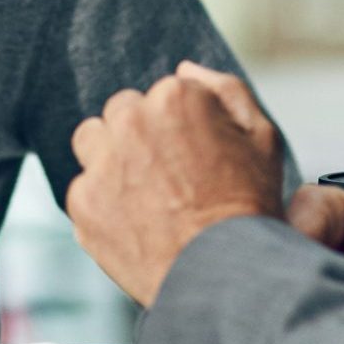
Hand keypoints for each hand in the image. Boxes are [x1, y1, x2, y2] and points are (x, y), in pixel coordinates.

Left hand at [66, 61, 285, 304]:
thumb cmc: (249, 206)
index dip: (182, 127)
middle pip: (123, 111)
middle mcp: (131, 120)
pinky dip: (103, 203)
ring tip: (145, 194)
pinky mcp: (82, 202)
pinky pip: (83, 187)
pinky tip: (135, 223)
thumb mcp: (261, 138)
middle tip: (170, 177)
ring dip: (110, 157)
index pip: (163, 94)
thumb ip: (225, 90)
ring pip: (93, 140)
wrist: (223, 277)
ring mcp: (102, 161)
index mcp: (176, 96)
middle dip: (141, 135)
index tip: (197, 157)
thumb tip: (184, 66)